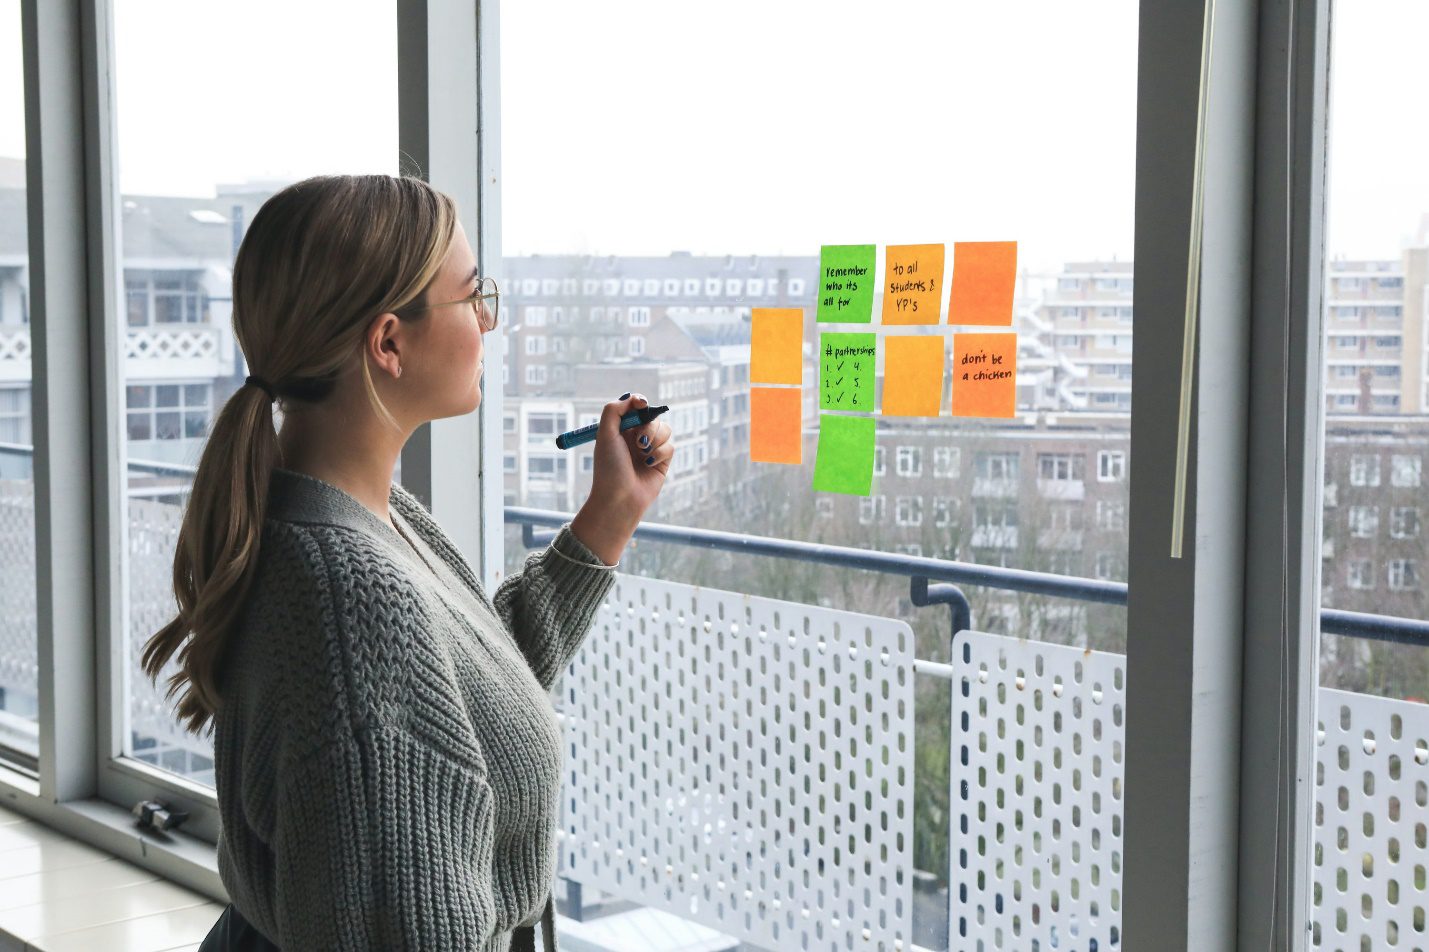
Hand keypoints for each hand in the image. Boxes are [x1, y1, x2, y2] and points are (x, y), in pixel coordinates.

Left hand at [569, 393, 673, 563]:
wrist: (620, 498)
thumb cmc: (609, 468)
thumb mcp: (604, 434)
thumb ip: (614, 410)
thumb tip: (633, 398)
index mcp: (620, 429)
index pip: (635, 407)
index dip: (640, 402)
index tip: (641, 404)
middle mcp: (635, 437)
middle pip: (652, 416)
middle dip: (648, 426)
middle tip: (639, 441)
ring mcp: (649, 449)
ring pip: (665, 429)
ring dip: (655, 439)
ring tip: (643, 453)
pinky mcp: (662, 461)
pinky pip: (671, 446)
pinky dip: (661, 453)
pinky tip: (649, 464)